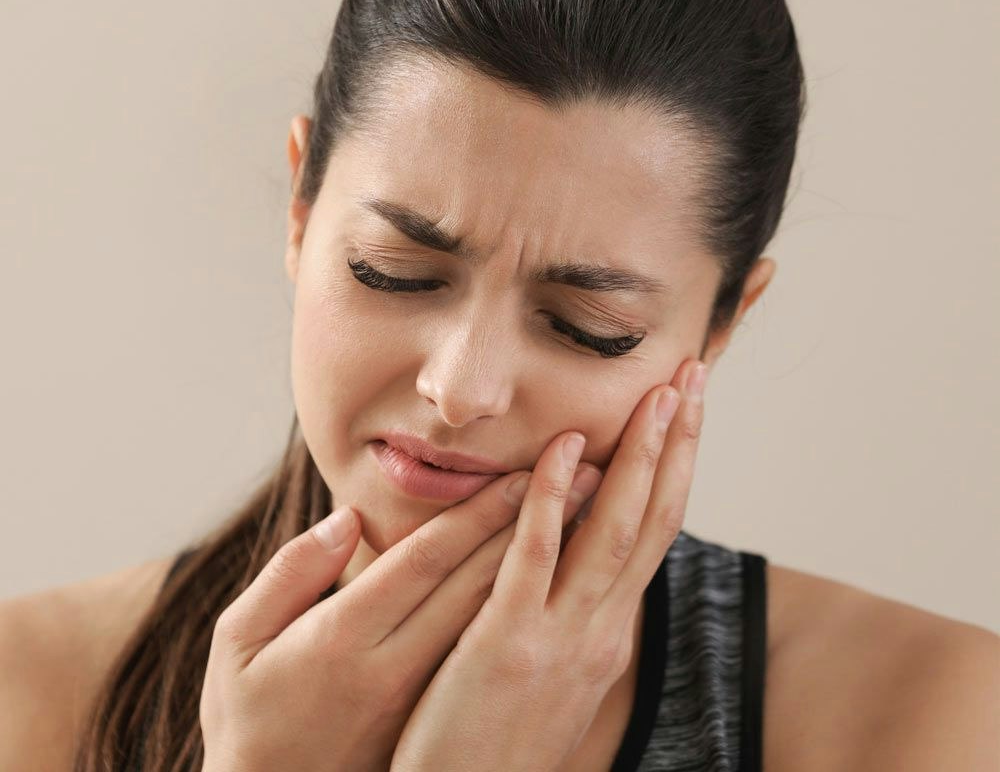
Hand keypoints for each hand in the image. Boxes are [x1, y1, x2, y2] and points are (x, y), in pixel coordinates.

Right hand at [198, 450, 601, 771]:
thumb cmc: (250, 720)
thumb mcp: (239, 645)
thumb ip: (290, 576)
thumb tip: (344, 519)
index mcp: (344, 640)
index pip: (425, 562)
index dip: (477, 515)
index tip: (521, 473)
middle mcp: (394, 667)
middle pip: (477, 585)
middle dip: (533, 525)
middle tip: (585, 476)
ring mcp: (421, 697)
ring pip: (495, 617)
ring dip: (546, 561)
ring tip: (588, 513)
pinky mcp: (434, 717)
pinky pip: (490, 652)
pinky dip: (527, 606)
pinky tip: (557, 575)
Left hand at [389, 358, 707, 771]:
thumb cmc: (499, 743)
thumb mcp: (557, 676)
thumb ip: (576, 614)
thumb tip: (586, 557)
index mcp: (611, 632)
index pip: (655, 533)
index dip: (677, 467)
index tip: (688, 409)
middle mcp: (602, 630)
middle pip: (652, 520)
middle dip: (677, 444)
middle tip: (693, 377)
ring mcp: (560, 637)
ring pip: (613, 532)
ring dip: (638, 458)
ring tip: (658, 395)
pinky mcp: (507, 644)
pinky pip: (534, 557)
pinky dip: (551, 497)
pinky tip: (564, 446)